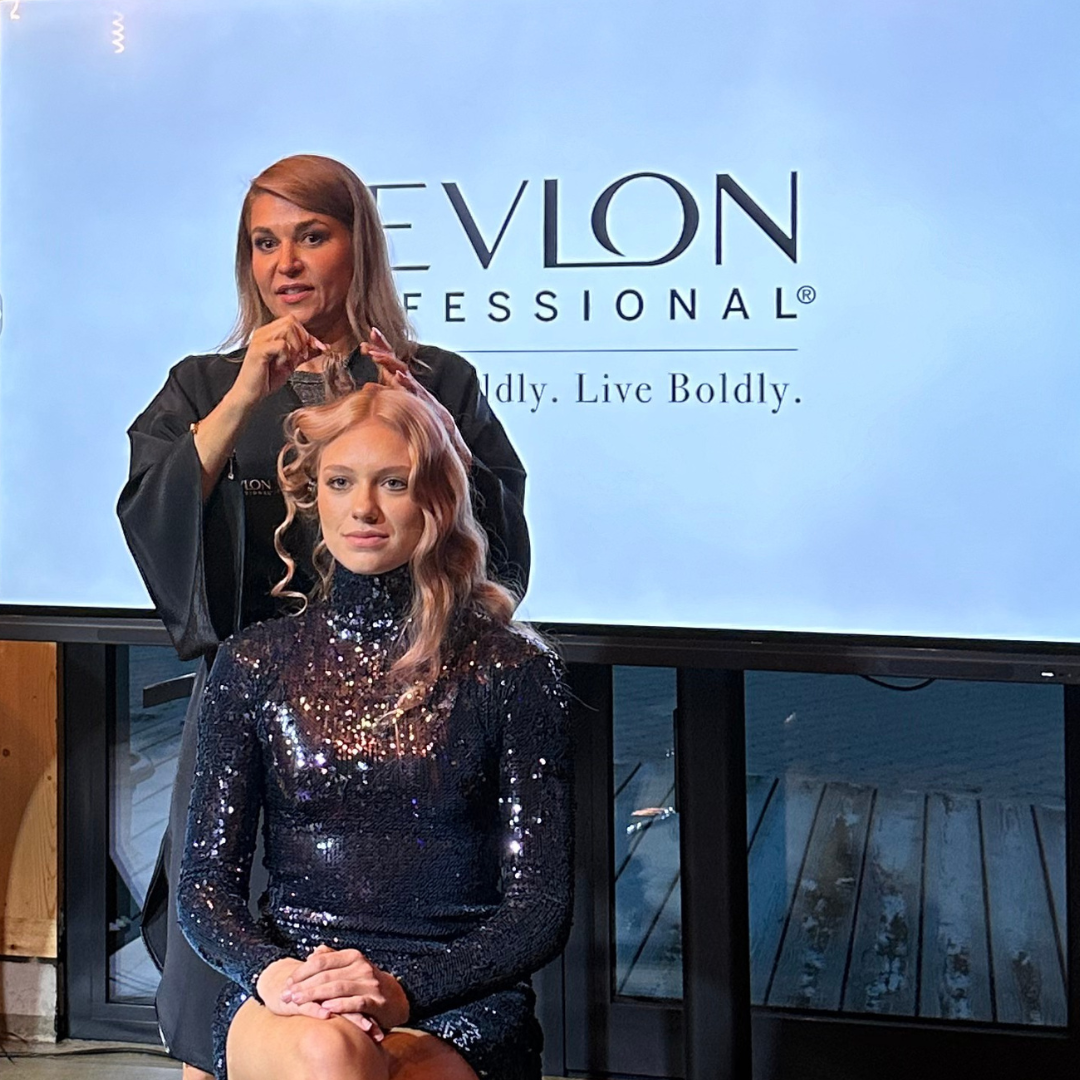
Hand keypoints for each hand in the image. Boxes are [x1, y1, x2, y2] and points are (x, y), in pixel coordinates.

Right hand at [231, 315, 328, 406]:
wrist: (250, 394)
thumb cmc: (267, 379)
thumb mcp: (292, 363)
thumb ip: (306, 352)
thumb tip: (324, 346)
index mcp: (269, 332)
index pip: (293, 321)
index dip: (306, 334)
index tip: (314, 349)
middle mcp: (263, 332)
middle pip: (291, 321)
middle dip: (301, 340)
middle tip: (298, 357)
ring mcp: (260, 339)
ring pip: (288, 329)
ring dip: (294, 347)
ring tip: (288, 362)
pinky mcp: (259, 350)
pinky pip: (282, 345)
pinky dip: (286, 356)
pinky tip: (279, 366)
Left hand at [281, 944, 409, 1031]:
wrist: (395, 998)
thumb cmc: (366, 982)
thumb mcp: (351, 967)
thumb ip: (332, 959)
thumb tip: (314, 953)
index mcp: (353, 957)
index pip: (322, 961)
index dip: (302, 971)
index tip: (287, 982)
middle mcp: (361, 967)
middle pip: (327, 975)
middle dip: (303, 986)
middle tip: (286, 996)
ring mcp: (370, 984)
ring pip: (338, 988)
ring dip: (315, 995)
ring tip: (297, 1002)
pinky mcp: (377, 1002)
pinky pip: (356, 1003)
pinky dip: (340, 1005)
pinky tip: (326, 1009)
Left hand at [362, 327, 471, 468]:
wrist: (447, 444)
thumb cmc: (425, 426)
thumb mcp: (401, 407)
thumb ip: (386, 395)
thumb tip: (367, 386)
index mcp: (406, 385)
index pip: (392, 363)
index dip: (381, 348)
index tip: (367, 337)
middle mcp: (414, 386)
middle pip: (398, 362)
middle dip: (385, 347)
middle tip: (372, 334)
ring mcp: (421, 395)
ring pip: (405, 375)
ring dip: (390, 363)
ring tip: (375, 355)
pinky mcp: (428, 406)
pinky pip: (416, 393)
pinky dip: (407, 384)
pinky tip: (397, 377)